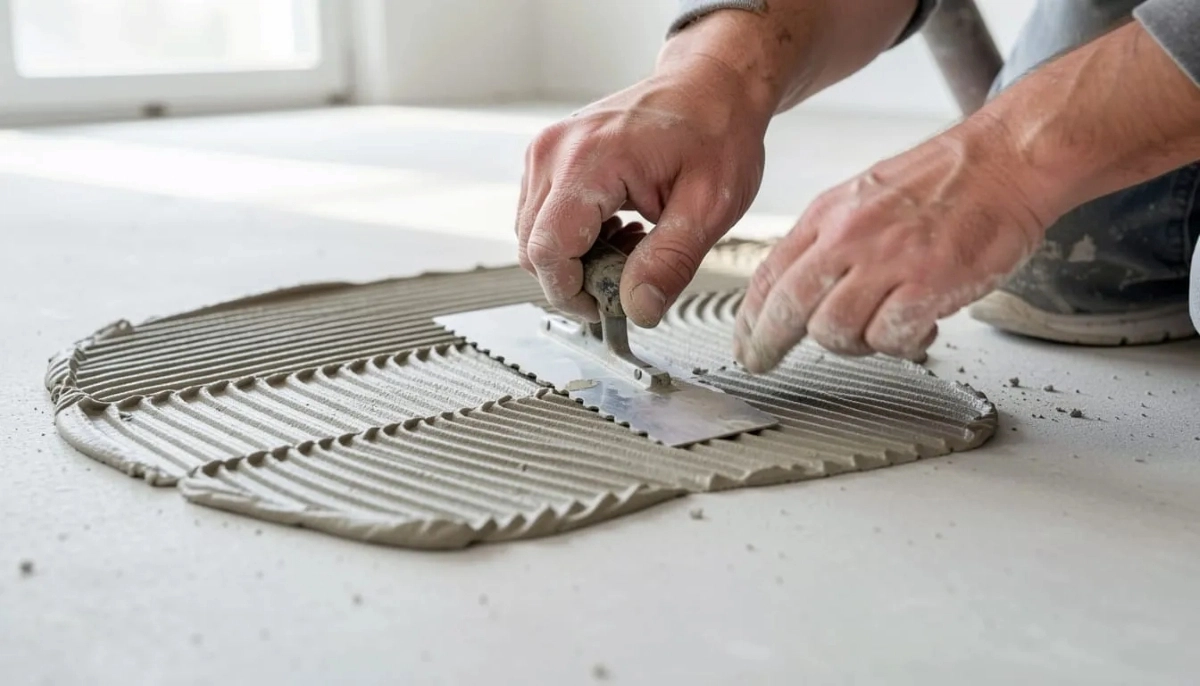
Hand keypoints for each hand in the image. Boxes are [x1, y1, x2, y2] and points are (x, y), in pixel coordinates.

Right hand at [516, 56, 770, 324]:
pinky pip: (542, 216)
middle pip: (532, 248)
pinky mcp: (550, 157)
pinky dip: (574, 237)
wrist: (711, 86)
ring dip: (576, 258)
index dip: (571, 293)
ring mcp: (546, 152)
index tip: (606, 307)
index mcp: (589, 160)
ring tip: (631, 246)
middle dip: (575, 279)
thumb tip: (639, 310)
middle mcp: (554, 152)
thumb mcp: (709, 205)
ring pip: (533, 236)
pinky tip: (618, 229)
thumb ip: (670, 261)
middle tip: (629, 280)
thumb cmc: (715, 131)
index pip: (547, 250)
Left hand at [733, 120, 1054, 372]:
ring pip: (835, 331)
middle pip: (788, 308)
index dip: (749, 318)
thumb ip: (828, 242)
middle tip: (763, 362)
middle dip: (768, 344)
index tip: (744, 341)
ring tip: (876, 332)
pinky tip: (918, 330)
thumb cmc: (942, 182)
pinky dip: (900, 344)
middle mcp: (850, 237)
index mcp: (828, 216)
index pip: (770, 275)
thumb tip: (799, 287)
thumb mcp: (862, 198)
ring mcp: (888, 261)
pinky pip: (891, 337)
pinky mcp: (928, 283)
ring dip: (851, 344)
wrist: (1004, 160)